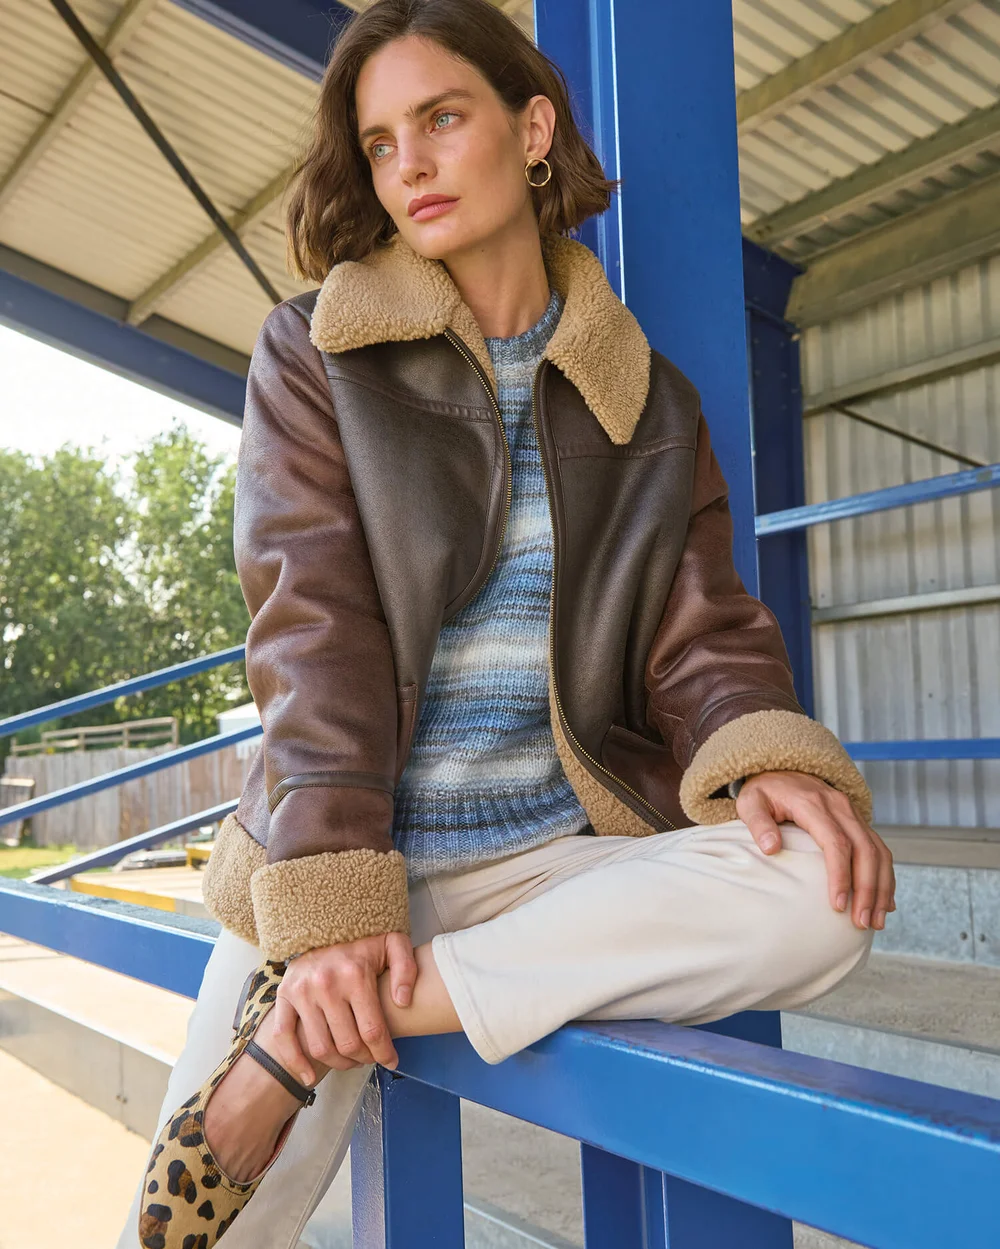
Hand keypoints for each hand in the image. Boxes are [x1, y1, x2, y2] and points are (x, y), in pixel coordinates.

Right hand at [269, 932, 416, 1082]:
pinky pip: (285, 1038)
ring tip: (351, 1060)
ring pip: (320, 1047)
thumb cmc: (362, 939)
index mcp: (355, 974)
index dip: (384, 1053)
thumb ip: (406, 969)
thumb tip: (404, 1002)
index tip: (392, 1061)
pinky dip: (296, 1062)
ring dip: (339, 1064)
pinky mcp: (284, 996)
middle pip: (347, 1044)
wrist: (323, 921)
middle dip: (364, 1059)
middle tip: (371, 1058)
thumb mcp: (393, 943)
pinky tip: (310, 1076)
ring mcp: (302, 992)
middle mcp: (327, 985)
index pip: (373, 1030)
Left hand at [736, 771, 894, 931]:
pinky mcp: (857, 821)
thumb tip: (770, 848)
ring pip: (878, 852)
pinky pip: (879, 849)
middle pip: (864, 850)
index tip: (838, 905)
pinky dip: (885, 877)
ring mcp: (852, 813)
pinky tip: (885, 903)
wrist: (781, 770)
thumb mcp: (751, 802)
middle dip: (867, 889)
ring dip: (881, 888)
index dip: (840, 875)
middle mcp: (839, 806)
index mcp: (813, 804)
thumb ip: (758, 823)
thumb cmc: (764, 791)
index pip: (836, 842)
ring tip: (875, 921)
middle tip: (861, 922)